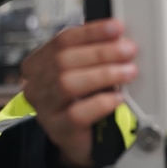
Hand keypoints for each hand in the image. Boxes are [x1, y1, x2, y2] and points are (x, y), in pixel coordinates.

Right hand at [21, 19, 137, 167]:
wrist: (82, 139)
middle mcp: (37, 83)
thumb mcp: (88, 71)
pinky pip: (76, 114)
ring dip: (103, 74)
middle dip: (102, 52)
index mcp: (41, 62)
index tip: (117, 28)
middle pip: (64, 59)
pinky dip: (101, 103)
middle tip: (129, 50)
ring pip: (67, 84)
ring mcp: (45, 108)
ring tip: (128, 72)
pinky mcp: (58, 129)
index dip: (92, 32)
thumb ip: (97, 54)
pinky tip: (118, 98)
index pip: (64, 39)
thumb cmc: (85, 99)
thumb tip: (122, 38)